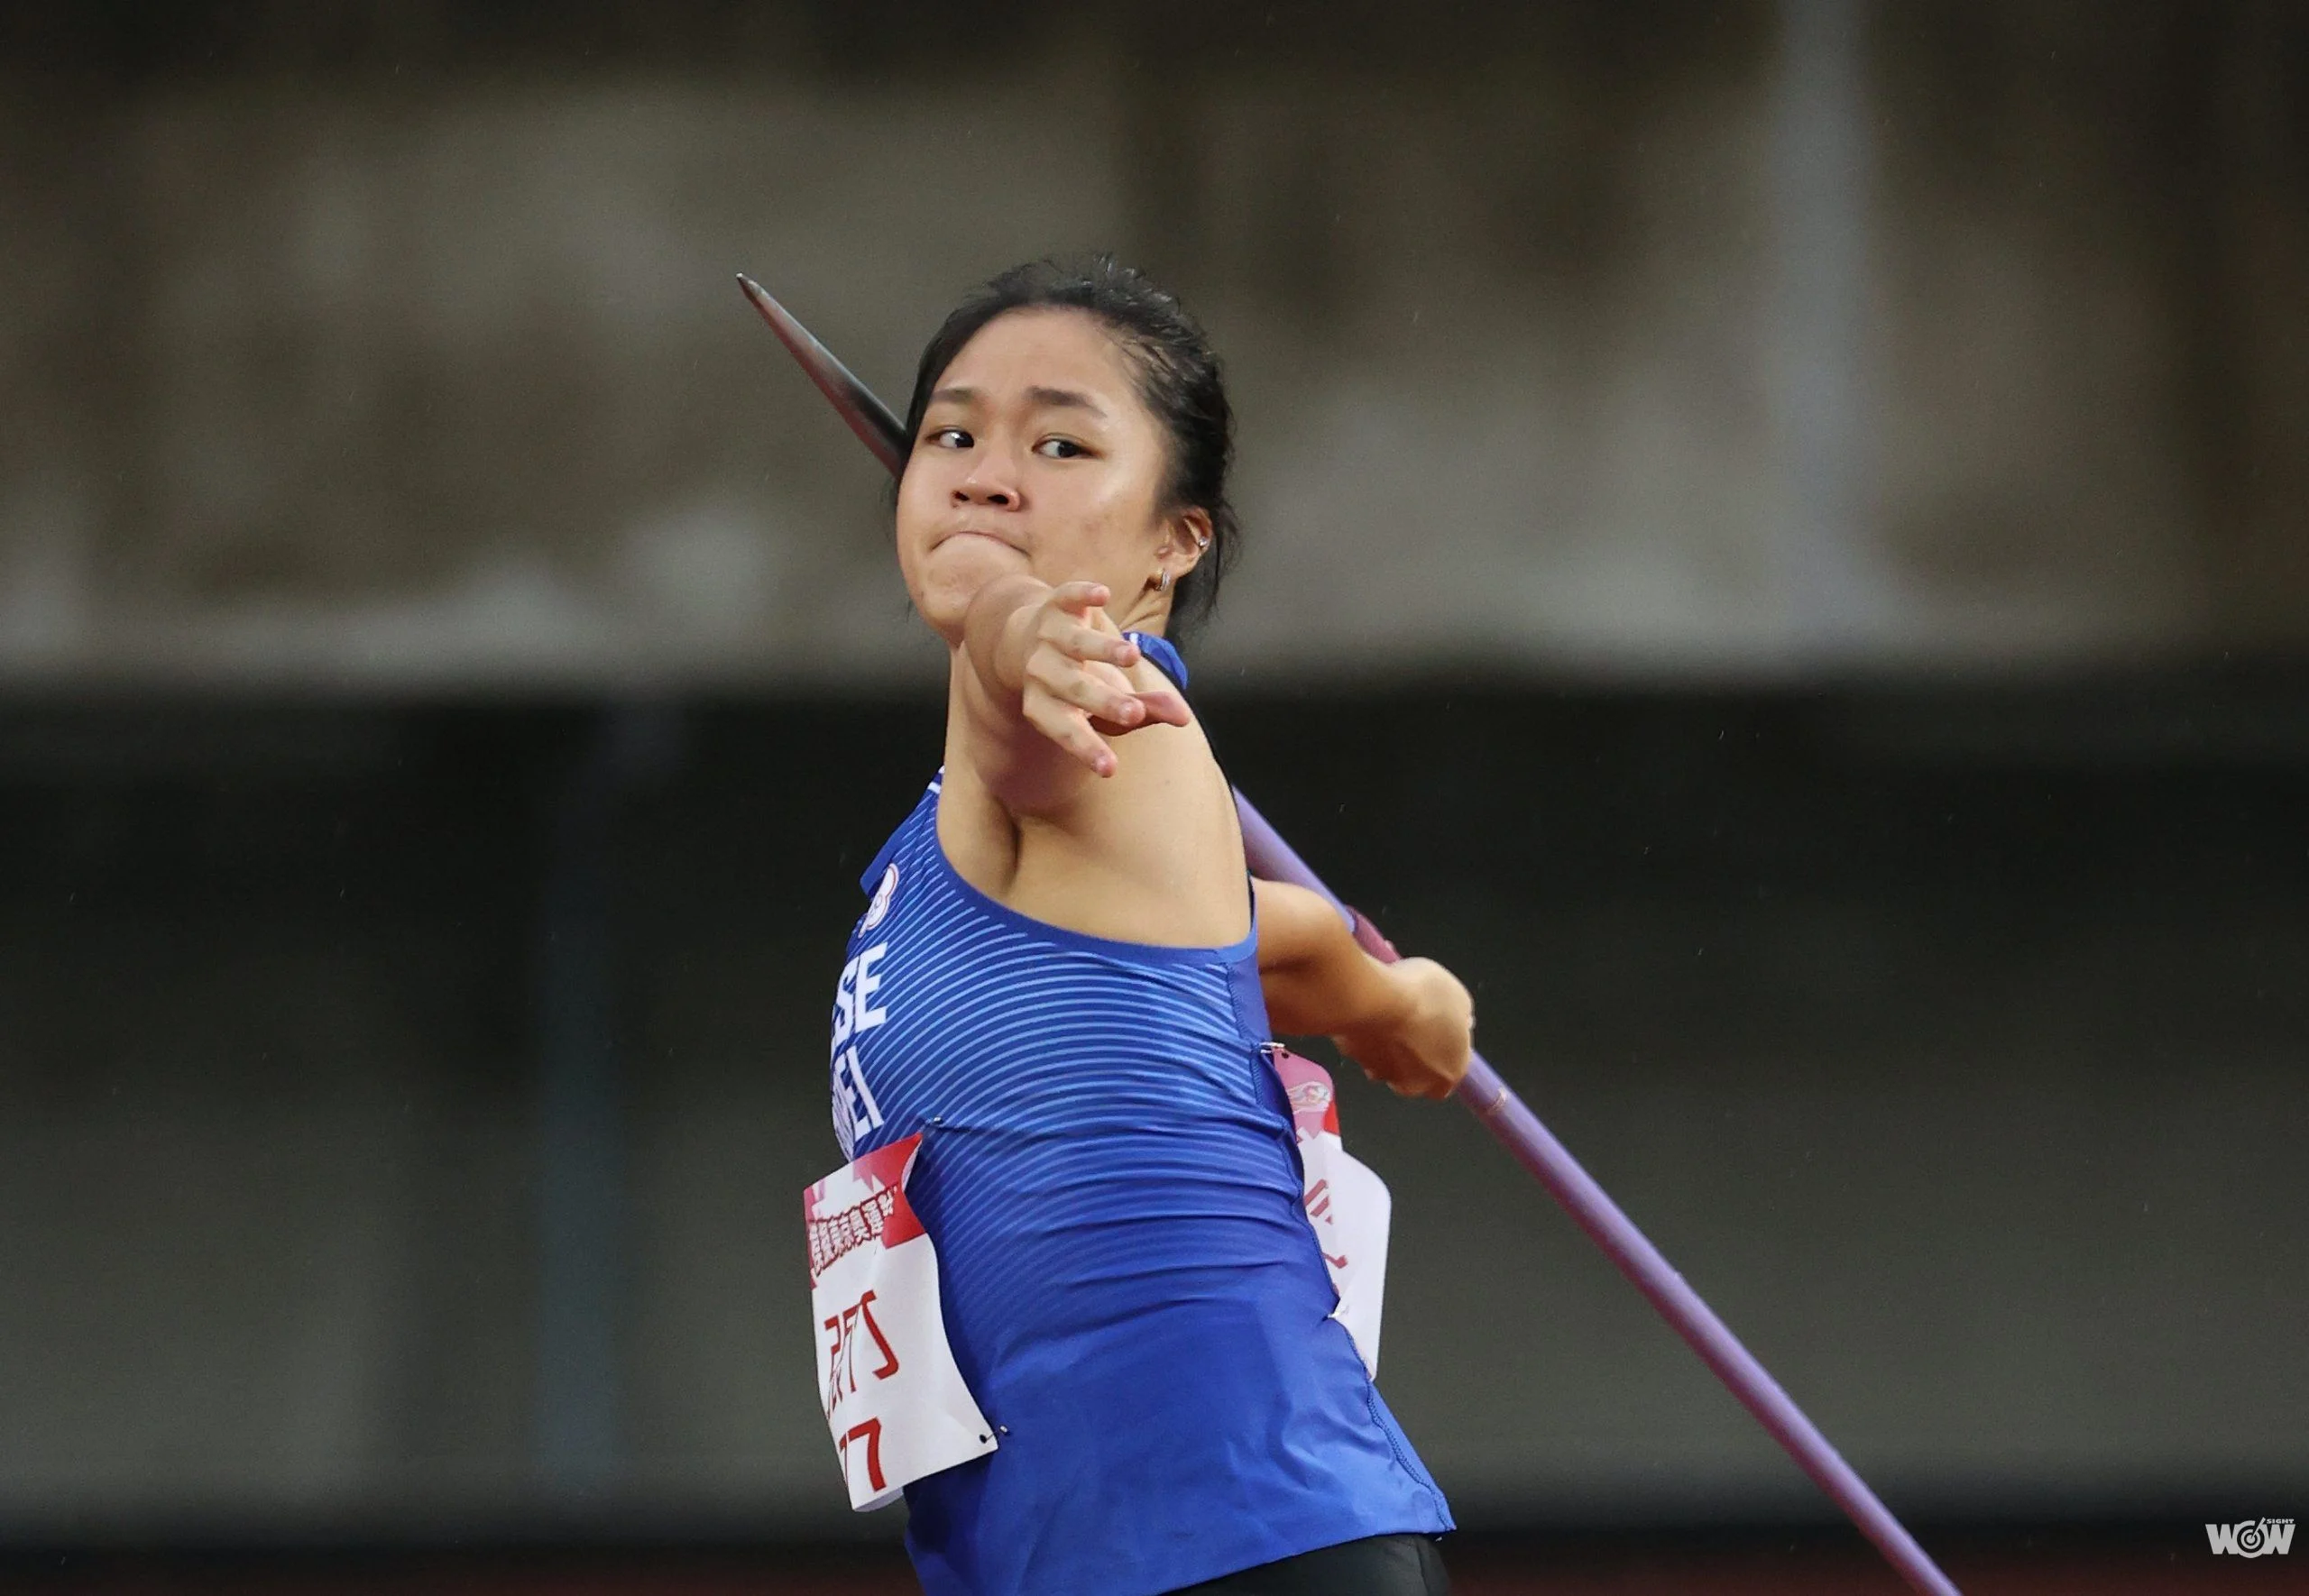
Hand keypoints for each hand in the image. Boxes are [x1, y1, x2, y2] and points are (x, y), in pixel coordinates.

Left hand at [1003, 581, 1190, 776]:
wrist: (1027, 638)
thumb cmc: (1077, 683)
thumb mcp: (1106, 702)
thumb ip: (1144, 710)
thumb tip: (1183, 717)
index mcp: (1046, 706)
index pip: (1065, 730)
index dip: (1086, 748)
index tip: (1110, 768)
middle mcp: (1042, 672)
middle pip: (1073, 689)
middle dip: (1104, 702)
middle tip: (1135, 713)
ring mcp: (1048, 636)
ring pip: (1076, 644)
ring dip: (1103, 650)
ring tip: (1132, 656)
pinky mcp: (1057, 604)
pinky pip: (1069, 597)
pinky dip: (1084, 595)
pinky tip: (1103, 595)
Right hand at [1332, 958, 1473, 1099]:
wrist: (1375, 998)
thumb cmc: (1422, 996)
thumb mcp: (1457, 996)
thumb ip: (1458, 1017)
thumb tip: (1457, 1021)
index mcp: (1450, 1072)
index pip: (1450, 1074)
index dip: (1444, 1051)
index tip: (1437, 1031)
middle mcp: (1417, 1083)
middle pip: (1416, 1075)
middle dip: (1412, 1057)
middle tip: (1410, 1026)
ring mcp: (1383, 1074)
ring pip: (1386, 1063)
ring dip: (1387, 1046)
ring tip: (1386, 1013)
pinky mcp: (1354, 1060)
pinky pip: (1362, 1048)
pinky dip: (1365, 1034)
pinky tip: (1368, 1010)